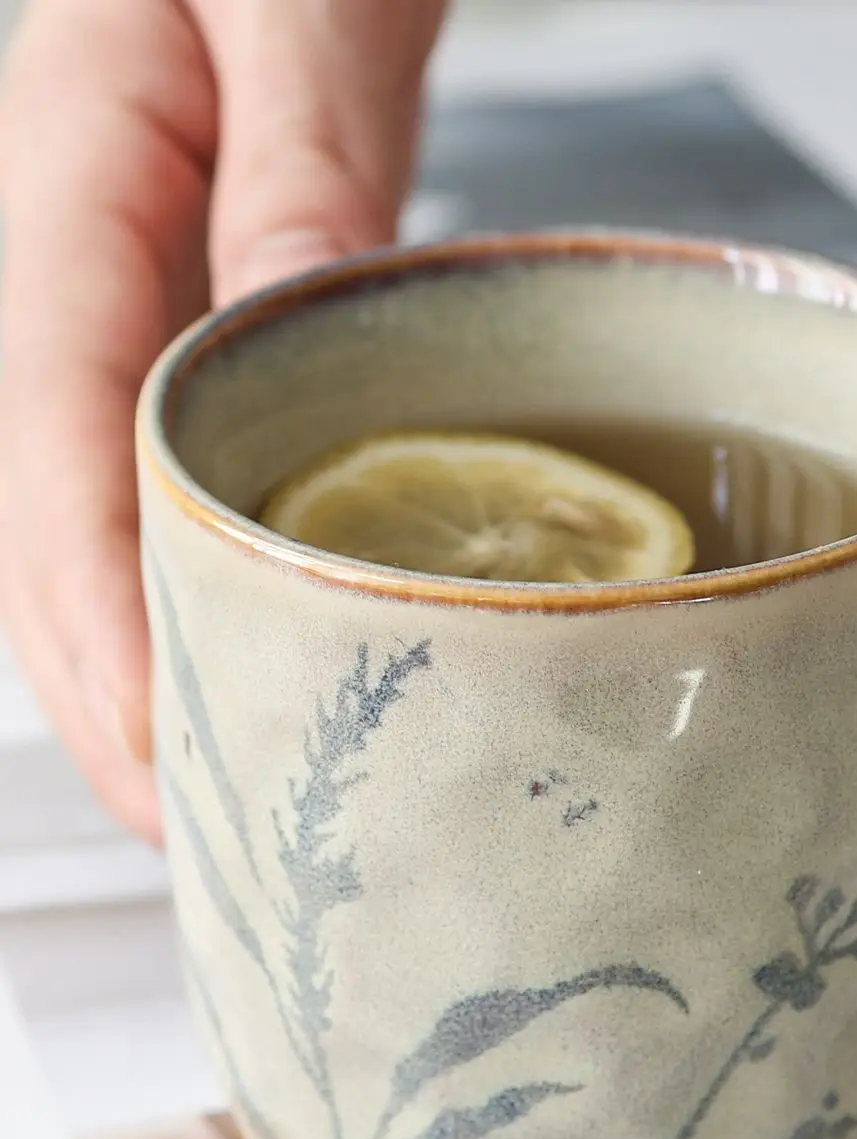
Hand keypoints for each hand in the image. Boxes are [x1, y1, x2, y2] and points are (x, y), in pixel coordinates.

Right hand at [0, 0, 445, 841]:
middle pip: (62, 521)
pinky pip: (168, 482)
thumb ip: (298, 169)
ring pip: (104, 521)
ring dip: (150, 662)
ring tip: (222, 797)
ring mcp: (131, 314)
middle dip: (115, 690)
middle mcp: (83, 274)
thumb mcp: (297, 8)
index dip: (98, 617)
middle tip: (197, 840)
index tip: (158, 752)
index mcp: (75, 194)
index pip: (61, 445)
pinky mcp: (197, 335)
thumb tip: (289, 319)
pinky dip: (203, 586)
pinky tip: (257, 657)